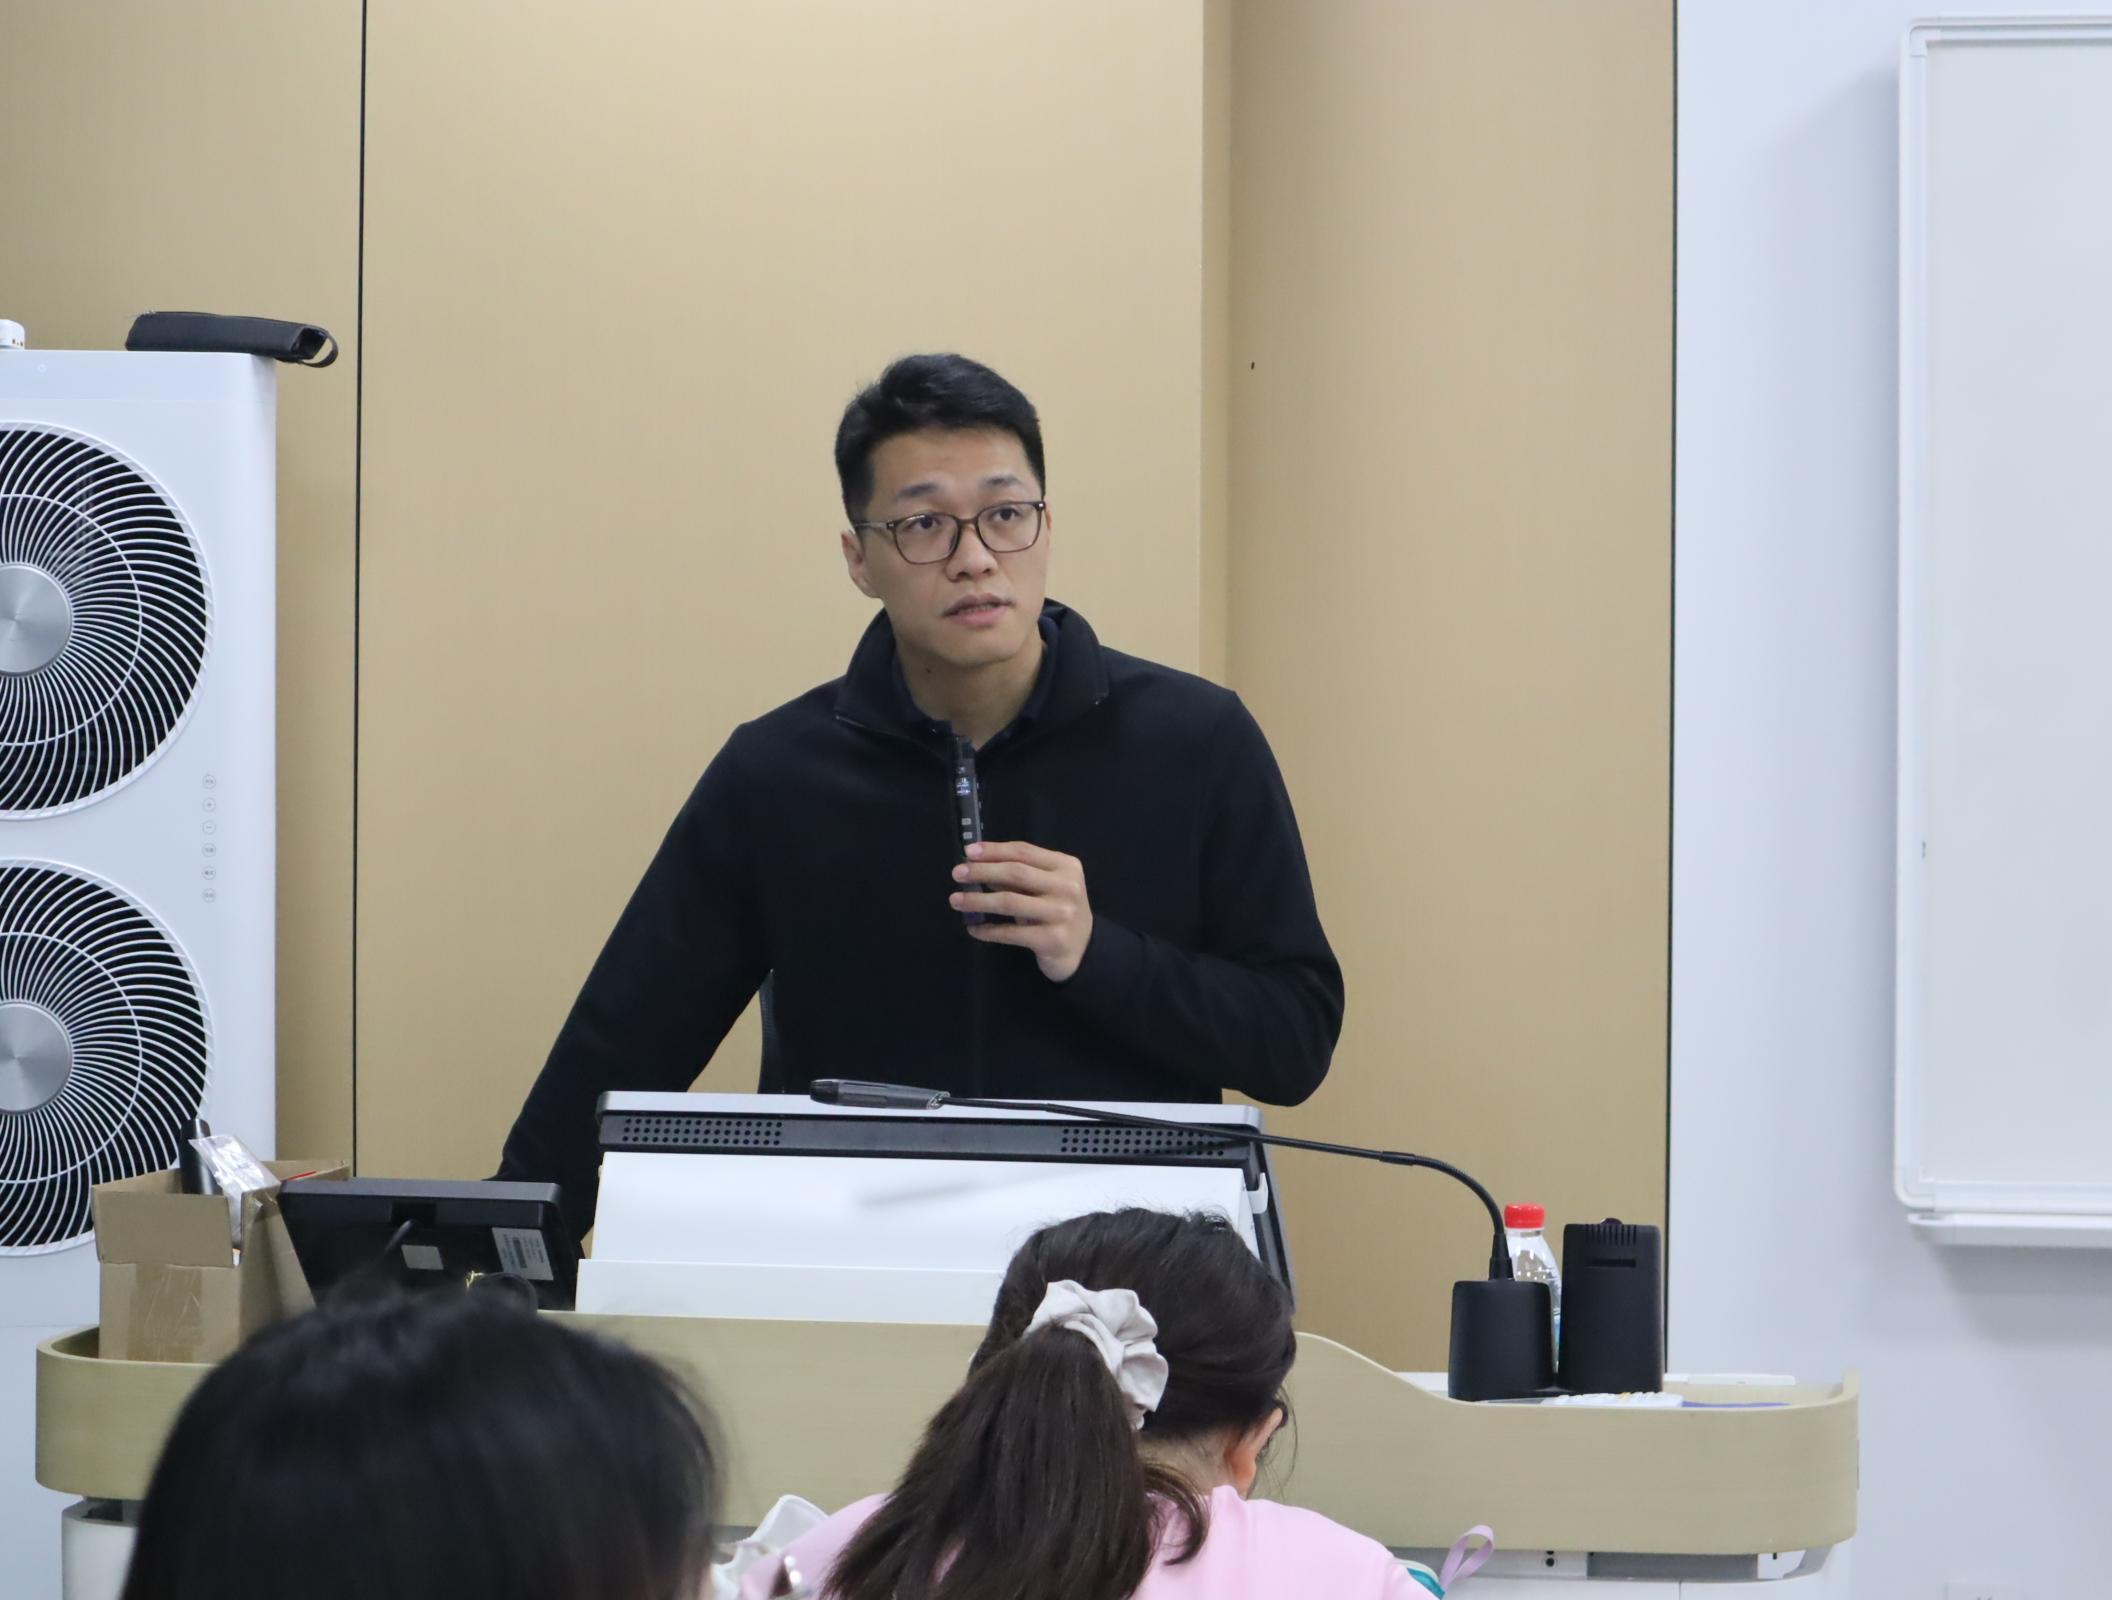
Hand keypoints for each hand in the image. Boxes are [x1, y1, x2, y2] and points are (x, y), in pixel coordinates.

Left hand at [949, 840, 1094, 982]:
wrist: (1083, 949)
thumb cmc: (1058, 910)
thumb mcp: (1045, 886)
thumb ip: (1019, 875)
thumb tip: (978, 866)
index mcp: (1066, 866)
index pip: (1024, 852)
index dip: (994, 850)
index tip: (968, 852)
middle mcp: (1067, 887)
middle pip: (1016, 872)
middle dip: (982, 871)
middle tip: (957, 873)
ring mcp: (1060, 914)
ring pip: (1009, 901)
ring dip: (978, 900)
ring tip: (956, 900)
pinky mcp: (1051, 939)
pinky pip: (1010, 932)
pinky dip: (988, 930)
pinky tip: (974, 929)